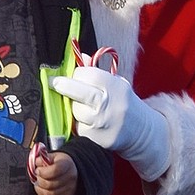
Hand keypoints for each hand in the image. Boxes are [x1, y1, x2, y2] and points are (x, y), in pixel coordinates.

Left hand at [32, 151, 76, 194]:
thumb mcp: (52, 156)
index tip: (38, 170)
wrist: (70, 170)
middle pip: (50, 184)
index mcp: (67, 164)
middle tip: (37, 177)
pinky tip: (41, 191)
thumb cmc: (58, 163)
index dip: (42, 172)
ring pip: (49, 194)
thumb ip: (42, 158)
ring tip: (38, 184)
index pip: (54, 171)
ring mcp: (70, 189)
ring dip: (39, 190)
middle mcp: (70, 177)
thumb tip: (36, 162)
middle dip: (39, 181)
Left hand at [50, 66, 170, 181]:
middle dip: (62, 85)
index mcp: (115, 86)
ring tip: (84, 107)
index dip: (77, 74)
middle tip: (53, 82)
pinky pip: (77, 127)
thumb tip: (80, 55)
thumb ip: (96, 71)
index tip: (73, 75)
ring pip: (74, 111)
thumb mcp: (116, 83)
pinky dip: (79, 123)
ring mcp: (102, 123)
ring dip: (74, 107)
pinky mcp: (96, 139)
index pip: (87, 74)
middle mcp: (108, 104)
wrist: (142, 131)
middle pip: (77, 91)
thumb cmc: (124, 102)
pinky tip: (88, 121)